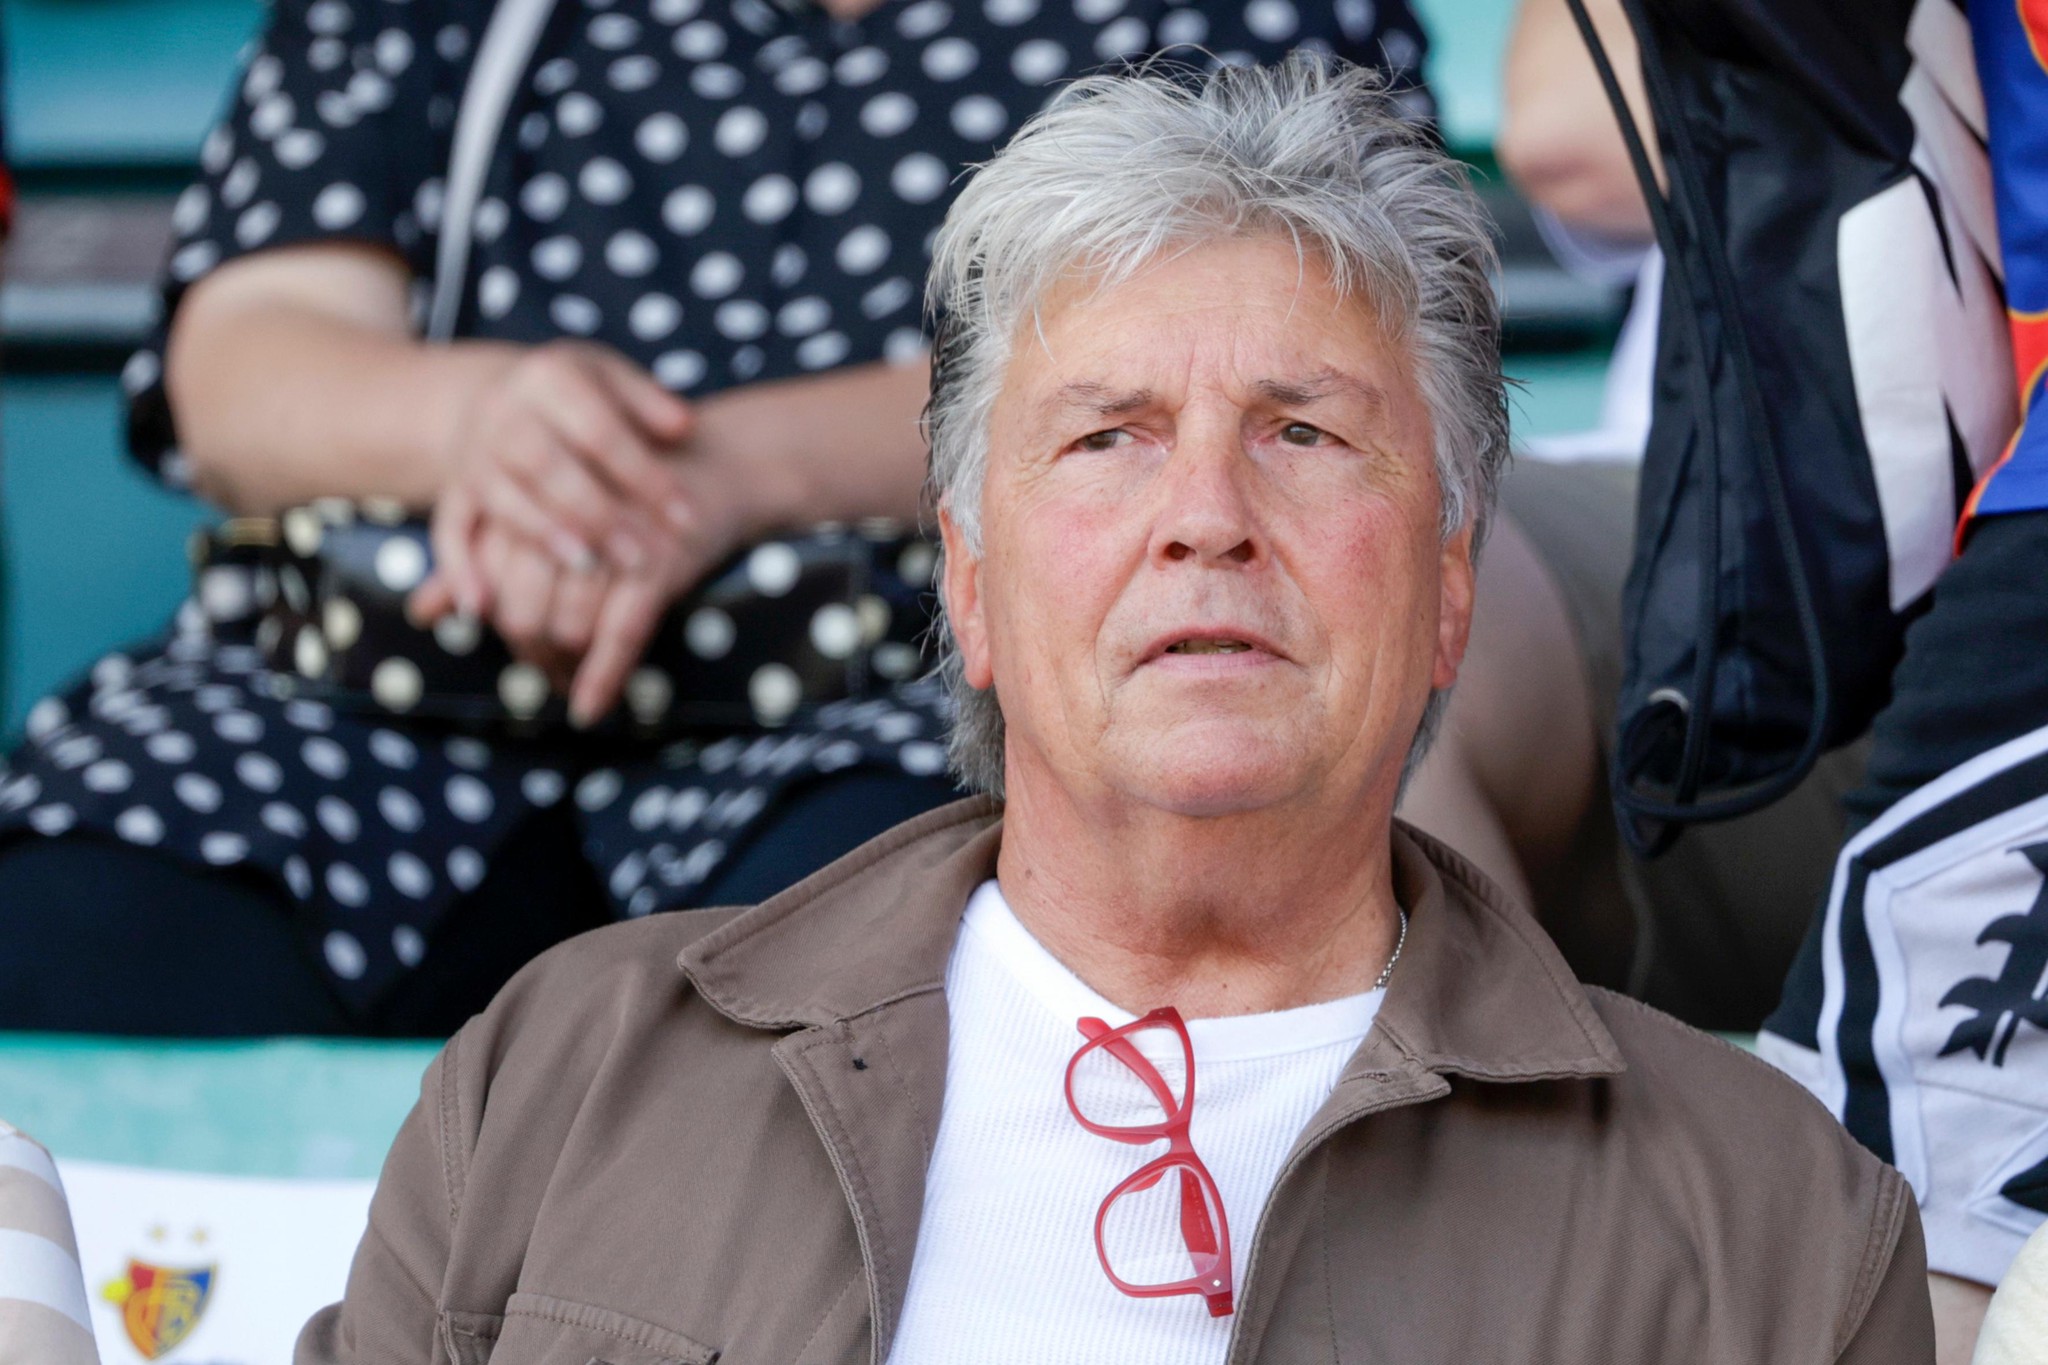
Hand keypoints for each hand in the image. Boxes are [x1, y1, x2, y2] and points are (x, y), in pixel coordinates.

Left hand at [409, 450, 748, 725]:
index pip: (488, 580)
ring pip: (569, 627)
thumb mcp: (545, 511)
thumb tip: (421, 612)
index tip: (513, 635)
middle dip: (529, 648)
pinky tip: (588, 708)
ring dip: (565, 666)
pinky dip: (602, 678)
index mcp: (527, 494)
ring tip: (566, 678)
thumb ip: (480, 557)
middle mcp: (564, 516)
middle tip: (544, 665)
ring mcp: (612, 542)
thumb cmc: (621, 489)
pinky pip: (620, 635)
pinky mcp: (657, 564)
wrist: (713, 464)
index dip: (494, 618)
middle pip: (522, 609)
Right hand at [431, 341, 696, 617]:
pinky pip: (449, 530)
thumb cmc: (581, 396)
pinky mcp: (454, 490)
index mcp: (548, 376)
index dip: (644, 476)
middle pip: (544, 463)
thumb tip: (684, 426)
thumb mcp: (616, 381)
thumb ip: (650, 403)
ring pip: (503, 497)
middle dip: (595, 512)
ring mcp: (473, 453)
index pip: (599, 429)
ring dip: (544, 536)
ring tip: (589, 568)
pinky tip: (483, 608)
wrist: (504, 398)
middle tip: (641, 556)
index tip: (686, 518)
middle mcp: (502, 412)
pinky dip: (460, 570)